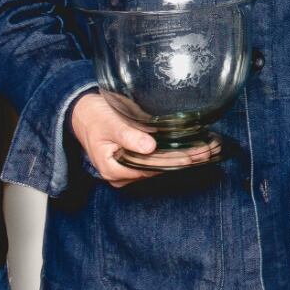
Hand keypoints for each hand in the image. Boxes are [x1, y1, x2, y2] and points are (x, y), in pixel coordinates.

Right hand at [69, 92, 217, 186]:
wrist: (81, 114)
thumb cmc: (94, 116)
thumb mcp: (109, 123)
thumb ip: (127, 135)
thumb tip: (149, 146)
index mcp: (113, 169)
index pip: (151, 167)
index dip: (174, 161)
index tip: (195, 154)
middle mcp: (122, 175)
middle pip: (158, 169)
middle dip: (184, 160)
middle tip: (209, 151)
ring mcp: (128, 170)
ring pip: (159, 166)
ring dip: (182, 158)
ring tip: (207, 149)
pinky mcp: (133, 162)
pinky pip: (155, 161)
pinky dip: (172, 154)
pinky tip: (191, 148)